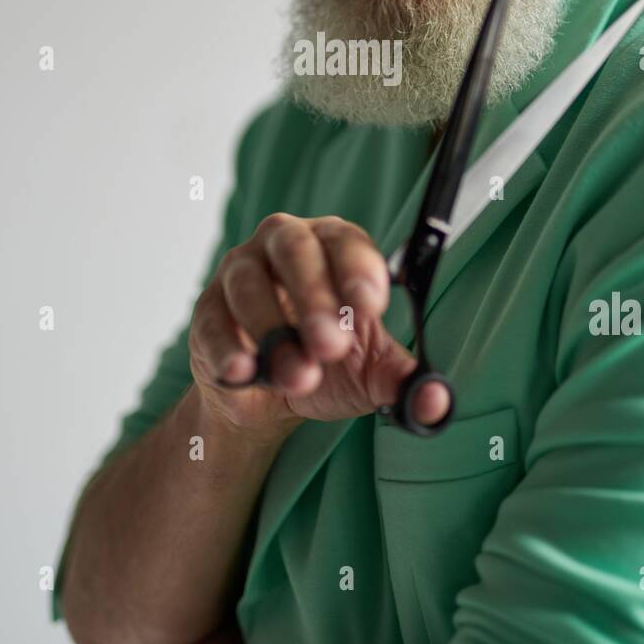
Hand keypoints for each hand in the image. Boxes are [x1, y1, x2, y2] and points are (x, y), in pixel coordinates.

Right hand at [189, 212, 448, 437]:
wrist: (270, 392)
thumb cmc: (328, 361)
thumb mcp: (371, 371)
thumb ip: (404, 381)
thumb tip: (436, 402)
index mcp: (332, 243)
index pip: (346, 241)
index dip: (359, 269)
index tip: (371, 306)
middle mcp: (283, 243)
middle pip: (295, 251)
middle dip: (314, 297)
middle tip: (332, 345)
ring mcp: (239, 272)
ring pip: (249, 285)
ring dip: (274, 332)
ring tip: (299, 376)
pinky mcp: (207, 310)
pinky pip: (212, 322)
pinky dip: (228, 349)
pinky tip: (245, 372)